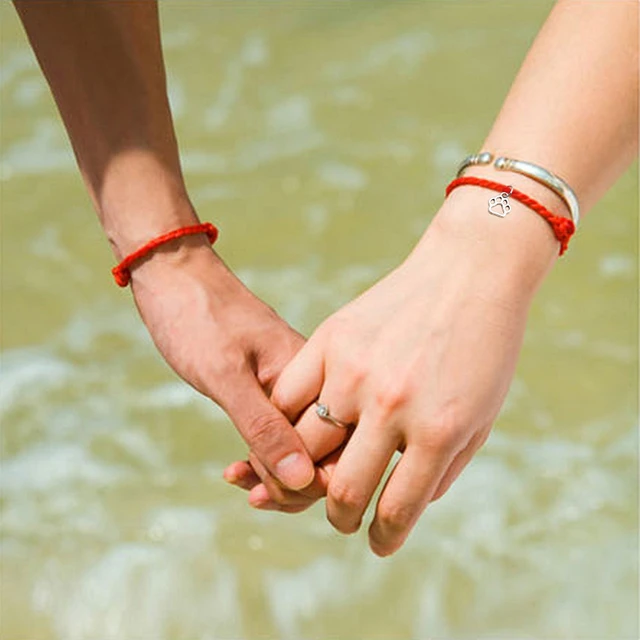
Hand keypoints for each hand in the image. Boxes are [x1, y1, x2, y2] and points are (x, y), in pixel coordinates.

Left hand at [130, 234, 314, 490]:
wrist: (174, 277)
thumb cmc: (197, 317)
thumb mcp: (225, 375)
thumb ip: (263, 427)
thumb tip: (303, 480)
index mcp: (310, 376)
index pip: (335, 446)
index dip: (308, 481)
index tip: (264, 492)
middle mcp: (309, 383)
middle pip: (324, 452)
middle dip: (291, 484)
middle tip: (252, 493)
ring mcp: (291, 387)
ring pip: (301, 446)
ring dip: (275, 473)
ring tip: (240, 482)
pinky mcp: (270, 389)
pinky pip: (280, 433)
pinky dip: (261, 456)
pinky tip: (237, 467)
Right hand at [225, 185, 560, 554]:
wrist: (471, 270)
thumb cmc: (485, 348)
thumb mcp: (480, 416)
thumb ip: (442, 468)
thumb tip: (400, 507)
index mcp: (438, 430)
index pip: (396, 510)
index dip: (384, 539)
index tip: (377, 542)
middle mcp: (392, 404)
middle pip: (340, 488)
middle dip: (340, 518)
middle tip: (343, 517)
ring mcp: (355, 370)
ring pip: (302, 445)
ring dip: (305, 473)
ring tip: (317, 473)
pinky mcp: (331, 339)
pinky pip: (287, 396)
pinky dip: (286, 421)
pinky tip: (302, 427)